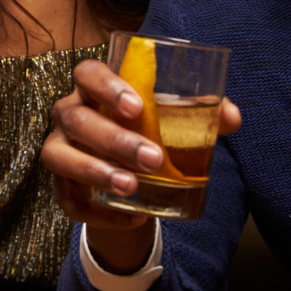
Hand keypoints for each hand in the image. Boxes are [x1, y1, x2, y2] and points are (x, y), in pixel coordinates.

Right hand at [41, 57, 243, 229]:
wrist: (132, 178)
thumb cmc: (151, 134)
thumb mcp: (175, 121)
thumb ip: (202, 113)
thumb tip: (231, 117)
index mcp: (95, 89)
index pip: (88, 73)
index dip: (106, 85)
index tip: (137, 107)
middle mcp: (69, 113)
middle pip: (77, 118)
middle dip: (113, 139)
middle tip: (153, 159)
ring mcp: (59, 149)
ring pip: (59, 156)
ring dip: (95, 172)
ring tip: (132, 188)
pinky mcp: (61, 186)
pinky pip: (68, 199)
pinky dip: (98, 212)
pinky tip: (133, 217)